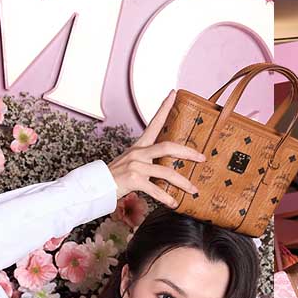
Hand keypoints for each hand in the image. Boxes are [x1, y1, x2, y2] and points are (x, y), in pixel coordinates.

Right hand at [108, 92, 203, 207]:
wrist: (96, 186)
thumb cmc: (117, 176)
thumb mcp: (134, 163)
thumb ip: (150, 162)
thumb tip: (170, 169)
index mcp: (140, 146)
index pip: (154, 122)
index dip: (164, 107)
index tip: (174, 93)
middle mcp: (138, 152)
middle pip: (168, 147)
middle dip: (187, 153)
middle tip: (202, 158)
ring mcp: (136, 165)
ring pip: (166, 172)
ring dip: (182, 182)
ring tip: (193, 190)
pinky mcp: (134, 180)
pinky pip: (155, 189)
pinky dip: (167, 198)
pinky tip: (174, 203)